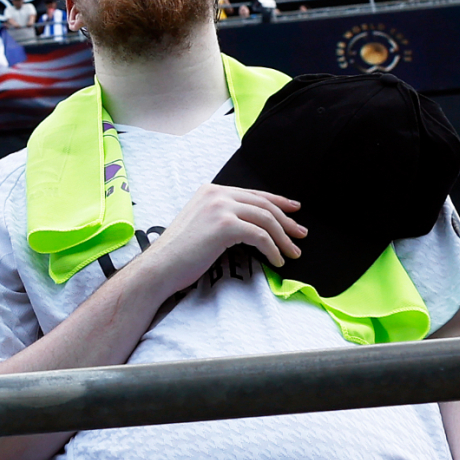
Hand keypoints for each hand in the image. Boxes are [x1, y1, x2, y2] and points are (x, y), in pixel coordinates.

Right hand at [133, 183, 303, 292]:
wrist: (159, 267)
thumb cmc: (178, 254)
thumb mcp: (201, 226)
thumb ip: (222, 217)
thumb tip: (252, 225)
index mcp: (210, 191)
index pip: (252, 194)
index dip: (277, 202)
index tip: (293, 211)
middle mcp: (216, 194)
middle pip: (263, 204)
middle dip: (286, 221)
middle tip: (300, 234)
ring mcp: (220, 207)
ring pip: (265, 219)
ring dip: (283, 238)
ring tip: (292, 252)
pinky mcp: (224, 225)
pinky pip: (260, 235)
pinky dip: (272, 249)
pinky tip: (276, 260)